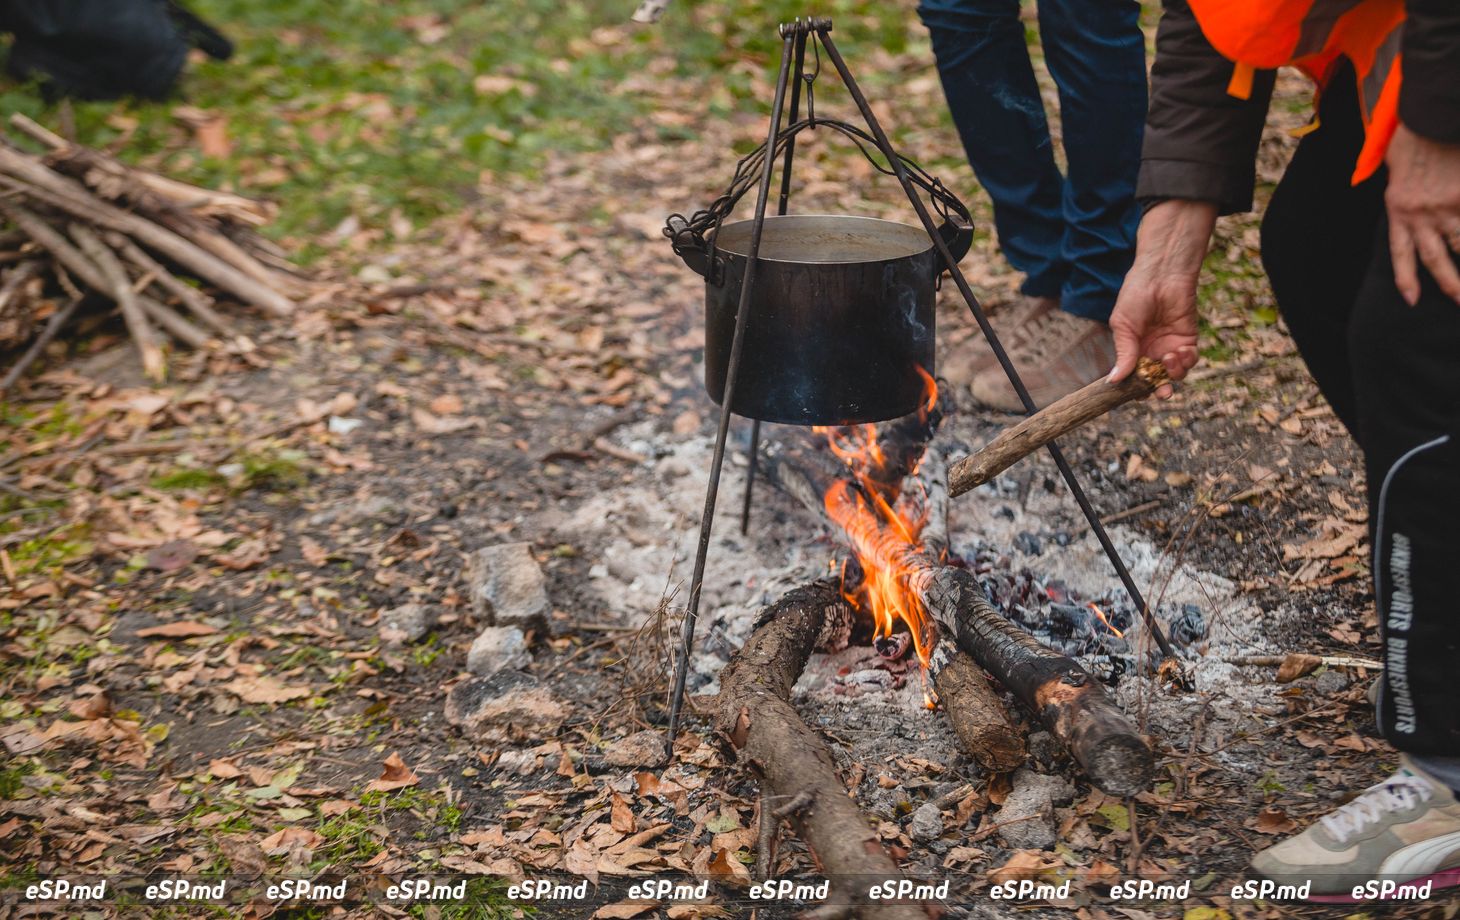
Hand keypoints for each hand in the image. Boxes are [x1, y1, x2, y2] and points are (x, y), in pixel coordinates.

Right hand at [1108, 199, 1217, 395]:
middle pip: (1155, 381)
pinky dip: (1186, 361)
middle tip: (1161, 393)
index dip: (1134, 388)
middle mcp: (1151, 352)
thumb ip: (1124, 354)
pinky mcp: (1188, 340)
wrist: (1161, 275)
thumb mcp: (1123, 326)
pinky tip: (1179, 352)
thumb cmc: (1135, 296)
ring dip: (1173, 374)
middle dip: (1159, 390)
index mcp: (1132, 350)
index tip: (1134, 395)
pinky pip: (1189, 360)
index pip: (1133, 377)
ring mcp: (1170, 347)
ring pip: (1174, 375)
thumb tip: (1113, 381)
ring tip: (1168, 360)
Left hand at [1385, 124, 1459, 304]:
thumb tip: (1404, 200)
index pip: (1402, 253)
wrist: (1428, 115)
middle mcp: (1422, 214)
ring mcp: (1449, 206)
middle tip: (1459, 303)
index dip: (1406, 279)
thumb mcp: (1394, 168)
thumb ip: (1401, 191)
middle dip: (1451, 285)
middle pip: (1436, 259)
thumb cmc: (1411, 136)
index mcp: (1399, 210)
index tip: (1412, 300)